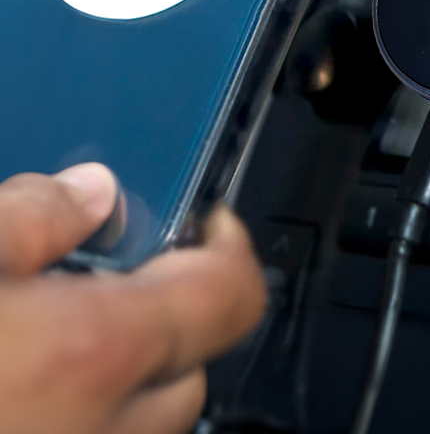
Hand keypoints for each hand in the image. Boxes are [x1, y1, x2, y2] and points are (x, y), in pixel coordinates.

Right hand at [0, 163, 266, 433]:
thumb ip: (34, 218)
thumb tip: (91, 191)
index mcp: (94, 351)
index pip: (232, 291)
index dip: (228, 241)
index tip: (208, 218)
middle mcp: (108, 431)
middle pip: (193, 364)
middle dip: (170, 318)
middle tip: (110, 278)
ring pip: (145, 419)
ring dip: (126, 376)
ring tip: (52, 335)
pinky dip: (85, 412)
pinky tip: (25, 387)